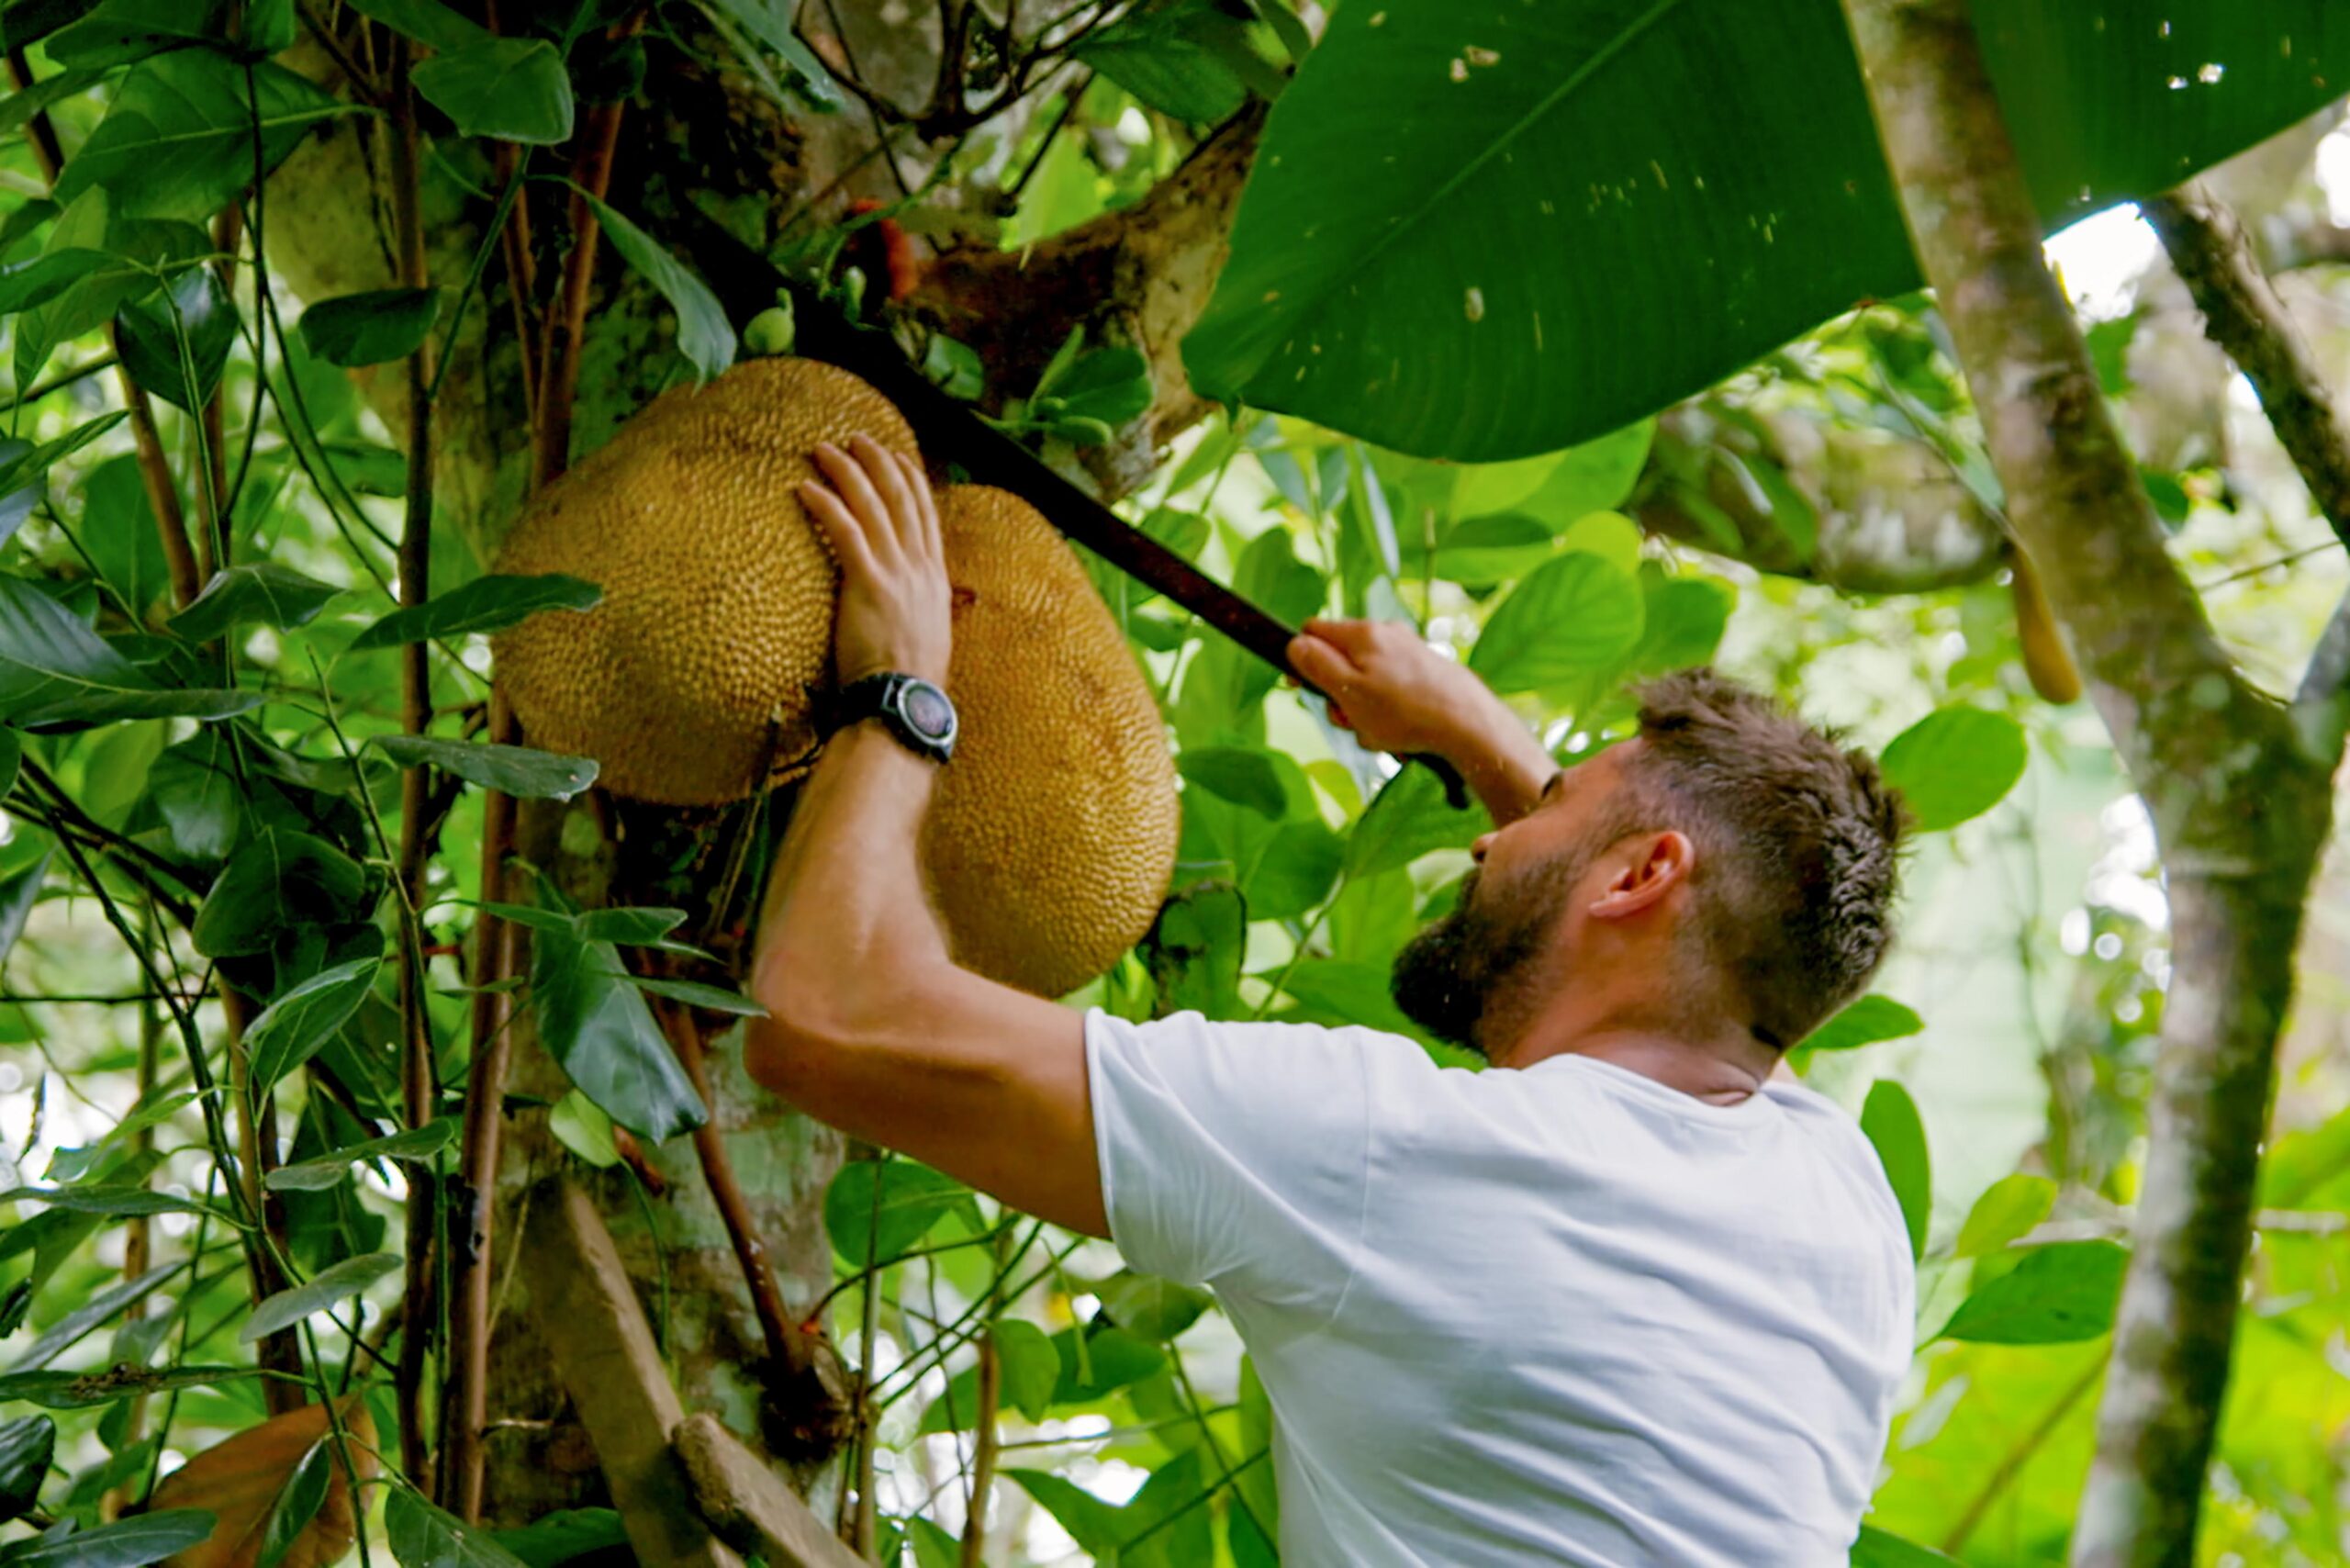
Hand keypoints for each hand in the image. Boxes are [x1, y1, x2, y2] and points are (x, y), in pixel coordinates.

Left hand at [800, 436, 950, 685]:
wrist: (904, 704)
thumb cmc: (908, 684)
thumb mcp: (925, 640)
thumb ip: (914, 613)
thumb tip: (903, 609)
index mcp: (935, 580)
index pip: (925, 516)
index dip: (910, 481)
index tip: (896, 456)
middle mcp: (920, 569)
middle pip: (901, 499)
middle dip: (878, 462)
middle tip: (855, 437)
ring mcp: (897, 575)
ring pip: (873, 506)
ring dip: (847, 472)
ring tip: (823, 449)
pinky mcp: (868, 585)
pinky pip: (846, 532)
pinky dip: (825, 505)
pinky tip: (805, 487)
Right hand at [1287, 617, 1500, 757]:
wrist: (1469, 723)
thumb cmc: (1405, 711)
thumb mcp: (1347, 692)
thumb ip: (1317, 666)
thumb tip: (1294, 644)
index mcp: (1361, 633)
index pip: (1313, 631)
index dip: (1301, 659)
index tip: (1300, 688)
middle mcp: (1386, 633)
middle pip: (1340, 660)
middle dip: (1337, 695)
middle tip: (1349, 721)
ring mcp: (1408, 651)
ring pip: (1366, 680)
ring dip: (1363, 711)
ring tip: (1379, 734)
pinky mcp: (1426, 670)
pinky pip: (1392, 691)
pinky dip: (1389, 714)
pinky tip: (1400, 735)